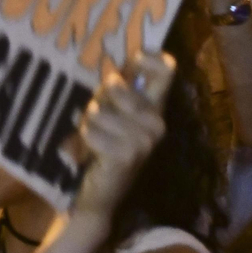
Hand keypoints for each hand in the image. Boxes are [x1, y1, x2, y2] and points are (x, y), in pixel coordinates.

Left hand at [71, 53, 174, 221]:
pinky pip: (91, 132)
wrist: (99, 195)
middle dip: (98, 100)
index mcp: (156, 109)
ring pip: (99, 111)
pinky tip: (91, 153)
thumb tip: (114, 70)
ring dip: (88, 123)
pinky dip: (85, 140)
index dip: (150, 58)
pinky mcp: (127, 155)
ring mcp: (145, 140)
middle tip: (96, 119)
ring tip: (93, 138)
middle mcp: (157, 123)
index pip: (167, 71)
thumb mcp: (113, 113)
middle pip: (117, 88)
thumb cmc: (104, 147)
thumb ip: (118, 90)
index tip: (134, 60)